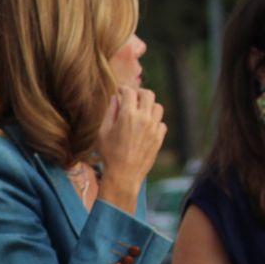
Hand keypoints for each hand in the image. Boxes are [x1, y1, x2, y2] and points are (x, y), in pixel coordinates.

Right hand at [95, 86, 166, 212]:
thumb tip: (115, 99)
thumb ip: (110, 112)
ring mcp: (154, 128)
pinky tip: (145, 126)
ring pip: (157, 107)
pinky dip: (154, 121)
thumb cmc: (109, 154)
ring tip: (140, 112)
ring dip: (149, 106)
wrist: (123, 175)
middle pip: (148, 94)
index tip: (120, 91)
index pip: (130, 92)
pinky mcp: (159, 138)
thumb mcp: (103, 132)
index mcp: (128, 115)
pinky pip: (161, 123)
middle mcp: (144, 118)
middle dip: (139, 93)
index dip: (124, 89)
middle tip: (132, 98)